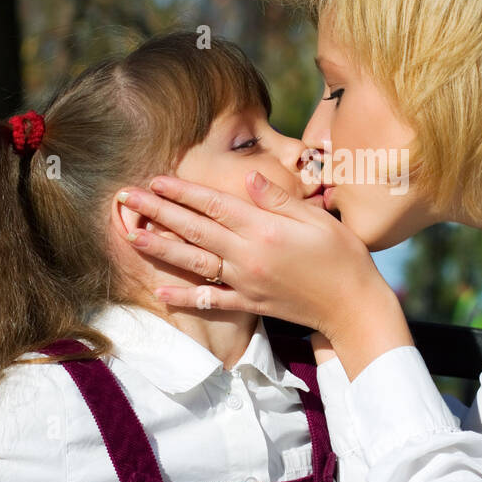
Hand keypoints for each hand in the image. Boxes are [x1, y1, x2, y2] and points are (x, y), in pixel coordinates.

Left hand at [118, 171, 411, 376]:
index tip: (156, 179)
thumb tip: (248, 176)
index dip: (183, 191)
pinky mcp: (249, 304)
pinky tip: (159, 292)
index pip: (214, 205)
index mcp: (264, 229)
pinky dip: (184, 297)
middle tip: (127, 198)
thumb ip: (278, 198)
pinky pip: (210, 300)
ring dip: (160, 249)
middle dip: (158, 212)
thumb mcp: (316, 218)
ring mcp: (246, 282)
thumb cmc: (342, 255)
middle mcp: (248, 255)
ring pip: (194, 262)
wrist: (353, 305)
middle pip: (195, 229)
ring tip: (131, 236)